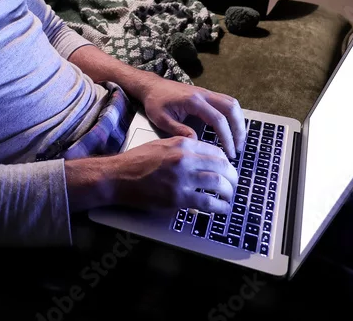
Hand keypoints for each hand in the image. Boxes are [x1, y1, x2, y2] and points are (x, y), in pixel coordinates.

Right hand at [107, 136, 238, 214]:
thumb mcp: (162, 145)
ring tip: (229, 196)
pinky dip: (220, 206)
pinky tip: (222, 208)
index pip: (215, 151)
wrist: (118, 176)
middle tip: (234, 183)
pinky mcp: (178, 197)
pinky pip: (208, 202)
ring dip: (229, 191)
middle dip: (233, 176)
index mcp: (181, 144)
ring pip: (218, 183)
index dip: (226, 161)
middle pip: (222, 166)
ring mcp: (182, 178)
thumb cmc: (136, 161)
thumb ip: (183, 148)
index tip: (227, 169)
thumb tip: (202, 157)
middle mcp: (184, 159)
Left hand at [137, 78, 246, 159]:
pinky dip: (233, 115)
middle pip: (231, 108)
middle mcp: (203, 94)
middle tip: (238, 147)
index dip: (226, 137)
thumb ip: (178, 130)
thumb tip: (197, 142)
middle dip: (238, 129)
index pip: (217, 119)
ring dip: (239, 121)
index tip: (229, 152)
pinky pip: (227, 102)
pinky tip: (232, 128)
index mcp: (193, 101)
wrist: (152, 86)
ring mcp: (207, 92)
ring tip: (238, 139)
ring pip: (232, 103)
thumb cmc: (155, 102)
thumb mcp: (161, 119)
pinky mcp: (207, 94)